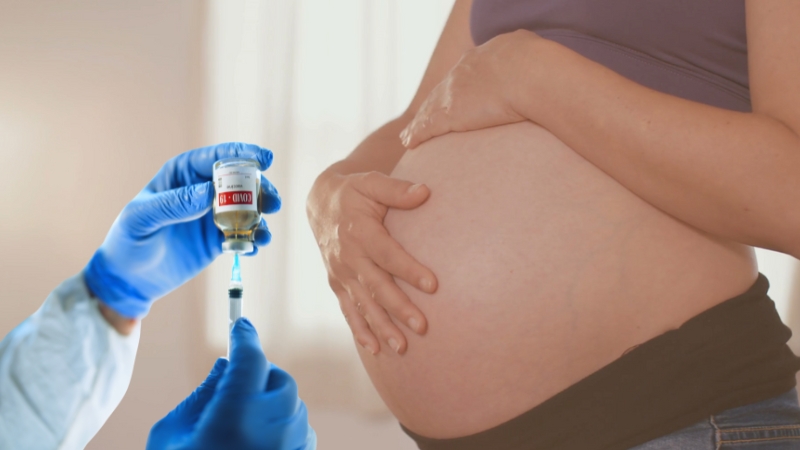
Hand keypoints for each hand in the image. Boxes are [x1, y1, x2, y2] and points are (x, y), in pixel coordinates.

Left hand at [84, 143, 281, 318]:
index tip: (265, 159)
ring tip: (263, 234)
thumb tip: (208, 192)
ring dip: (262, 218)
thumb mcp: (143, 219)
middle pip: (241, 182)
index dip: (243, 155)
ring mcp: (213, 215)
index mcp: (183, 175)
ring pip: (248, 208)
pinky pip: (244, 235)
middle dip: (261, 189)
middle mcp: (202, 191)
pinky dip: (253, 240)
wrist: (129, 279)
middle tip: (273, 203)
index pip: (217, 158)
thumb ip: (175, 203)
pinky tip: (253, 248)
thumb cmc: (128, 241)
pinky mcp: (219, 239)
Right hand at [147, 318, 315, 449]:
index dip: (244, 337)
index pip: (250, 357)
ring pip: (290, 403)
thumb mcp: (173, 433)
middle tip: (235, 388)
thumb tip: (225, 367)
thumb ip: (203, 394)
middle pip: (276, 378)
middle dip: (258, 376)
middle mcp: (271, 426)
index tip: (240, 324)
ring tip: (241, 428)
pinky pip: (299, 428)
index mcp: (235, 414)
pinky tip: (258, 444)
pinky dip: (283, 426)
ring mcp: (291, 445)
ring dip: (270, 403)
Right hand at [307, 170, 436, 354]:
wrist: (321, 203)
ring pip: (364, 304)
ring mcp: (341, 273)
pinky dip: (361, 331)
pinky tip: (375, 349)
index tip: (433, 285)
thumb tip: (425, 192)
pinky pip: (349, 310)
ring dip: (382, 327)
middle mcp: (348, 256)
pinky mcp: (337, 284)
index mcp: (359, 231)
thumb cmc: (354, 192)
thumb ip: (397, 190)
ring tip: (403, 347)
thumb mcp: (372, 182)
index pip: (388, 254)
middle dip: (399, 308)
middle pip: (377, 286)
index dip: (409, 270)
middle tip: (422, 326)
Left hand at [399, 30, 540, 148]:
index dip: (456, 87)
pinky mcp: (450, 114)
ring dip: (419, 123)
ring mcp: (453, 93)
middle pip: (441, 92)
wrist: (530, 74)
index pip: (462, 76)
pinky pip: (427, 126)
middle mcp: (462, 72)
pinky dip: (417, 134)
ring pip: (430, 110)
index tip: (452, 96)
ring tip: (409, 134)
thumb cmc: (539, 65)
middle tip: (423, 116)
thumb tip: (531, 62)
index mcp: (482, 58)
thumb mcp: (529, 49)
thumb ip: (523, 56)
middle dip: (433, 104)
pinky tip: (409, 142)